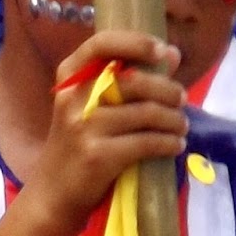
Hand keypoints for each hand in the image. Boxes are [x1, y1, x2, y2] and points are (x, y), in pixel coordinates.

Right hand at [26, 31, 187, 229]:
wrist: (53, 192)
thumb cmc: (77, 142)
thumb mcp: (88, 105)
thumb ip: (124, 78)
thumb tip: (172, 55)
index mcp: (70, 75)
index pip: (102, 44)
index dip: (136, 43)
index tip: (163, 50)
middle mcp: (74, 96)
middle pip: (133, 81)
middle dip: (167, 89)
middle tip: (182, 98)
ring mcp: (84, 126)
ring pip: (145, 113)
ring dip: (173, 119)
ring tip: (182, 124)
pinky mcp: (98, 156)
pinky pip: (145, 142)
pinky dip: (167, 142)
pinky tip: (175, 145)